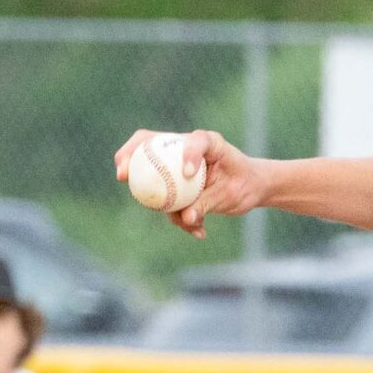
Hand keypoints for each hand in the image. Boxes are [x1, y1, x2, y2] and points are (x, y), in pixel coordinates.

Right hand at [112, 128, 268, 239]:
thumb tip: (185, 217)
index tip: (189, 173)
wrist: (250, 189)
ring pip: (155, 178)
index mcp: (205, 142)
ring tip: (192, 224)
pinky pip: (168, 202)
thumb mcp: (230, 194)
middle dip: (128, 155)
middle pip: (148, 143)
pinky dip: (182, 219)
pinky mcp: (176, 184)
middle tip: (121, 174)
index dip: (188, 153)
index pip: (193, 141)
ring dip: (166, 206)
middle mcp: (185, 149)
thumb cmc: (244, 182)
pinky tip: (199, 232)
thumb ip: (205, 202)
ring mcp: (177, 164)